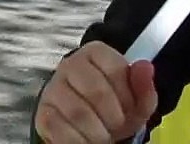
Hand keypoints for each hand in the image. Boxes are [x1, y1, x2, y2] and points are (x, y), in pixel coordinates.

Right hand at [35, 42, 157, 142]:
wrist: (87, 124)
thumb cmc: (112, 107)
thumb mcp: (135, 100)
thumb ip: (144, 86)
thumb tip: (145, 67)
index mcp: (95, 53)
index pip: (116, 70)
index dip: (128, 96)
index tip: (130, 108)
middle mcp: (70, 65)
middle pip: (97, 92)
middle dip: (113, 117)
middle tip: (117, 126)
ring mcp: (54, 88)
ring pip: (78, 112)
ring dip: (97, 132)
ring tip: (103, 135)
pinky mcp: (44, 111)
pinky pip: (59, 128)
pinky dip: (79, 140)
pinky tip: (87, 140)